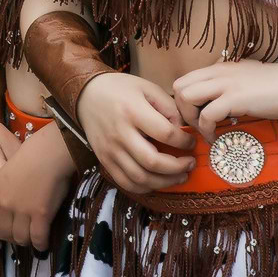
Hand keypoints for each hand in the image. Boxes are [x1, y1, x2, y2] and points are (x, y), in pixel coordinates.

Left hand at [0, 124, 75, 250]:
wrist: (48, 153)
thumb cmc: (29, 157)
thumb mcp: (5, 173)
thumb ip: (1, 191)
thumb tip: (6, 204)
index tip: (3, 225)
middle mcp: (4, 204)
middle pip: (3, 232)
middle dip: (11, 236)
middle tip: (21, 234)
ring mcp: (22, 211)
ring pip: (20, 238)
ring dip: (27, 241)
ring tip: (32, 238)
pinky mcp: (40, 216)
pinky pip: (38, 239)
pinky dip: (41, 243)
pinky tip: (44, 241)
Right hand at [75, 72, 194, 192]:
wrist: (86, 94)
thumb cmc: (121, 89)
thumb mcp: (147, 88)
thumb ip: (169, 107)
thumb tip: (185, 131)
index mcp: (132, 111)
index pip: (166, 134)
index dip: (185, 142)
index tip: (191, 142)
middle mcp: (119, 133)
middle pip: (153, 162)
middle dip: (178, 167)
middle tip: (190, 163)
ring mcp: (110, 149)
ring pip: (140, 178)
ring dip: (165, 182)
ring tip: (179, 176)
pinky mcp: (104, 159)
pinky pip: (125, 183)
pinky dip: (144, 188)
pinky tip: (157, 181)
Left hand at [172, 60, 277, 140]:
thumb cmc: (274, 86)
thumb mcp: (242, 77)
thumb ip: (224, 83)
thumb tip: (211, 97)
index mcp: (217, 68)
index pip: (183, 80)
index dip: (180, 101)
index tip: (192, 116)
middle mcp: (217, 73)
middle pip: (179, 87)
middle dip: (181, 110)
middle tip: (195, 125)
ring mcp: (225, 85)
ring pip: (186, 97)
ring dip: (191, 119)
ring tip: (204, 131)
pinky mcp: (235, 99)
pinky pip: (207, 116)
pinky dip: (207, 130)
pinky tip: (216, 138)